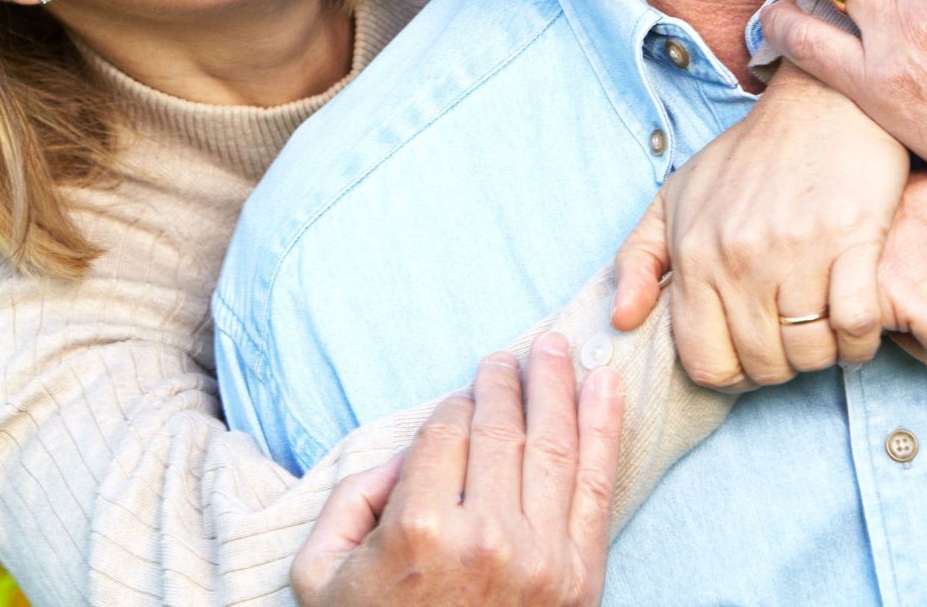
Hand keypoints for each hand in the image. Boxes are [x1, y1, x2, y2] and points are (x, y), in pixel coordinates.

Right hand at [291, 334, 621, 606]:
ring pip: (553, 445)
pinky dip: (604, 427)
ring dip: (556, 385)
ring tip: (554, 349)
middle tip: (505, 357)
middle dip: (504, 382)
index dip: (452, 406)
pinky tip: (604, 386)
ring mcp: (541, 557)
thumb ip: (350, 498)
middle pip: (499, 428)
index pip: (445, 432)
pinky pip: (597, 486)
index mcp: (420, 527)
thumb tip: (407, 451)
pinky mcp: (580, 577)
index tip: (458, 400)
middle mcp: (486, 537)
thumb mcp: (322, 571)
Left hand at [610, 63, 906, 389]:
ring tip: (824, 323)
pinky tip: (855, 314)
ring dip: (825, 353)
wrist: (819, 105)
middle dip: (782, 365)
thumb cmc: (747, 158)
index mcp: (695, 253)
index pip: (705, 363)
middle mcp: (739, 256)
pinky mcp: (852, 237)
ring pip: (812, 354)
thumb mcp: (675, 199)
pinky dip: (861, 337)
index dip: (732, 375)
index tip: (751, 355)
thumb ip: (638, 261)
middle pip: (763, 366)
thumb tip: (622, 321)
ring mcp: (796, 249)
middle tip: (792, 335)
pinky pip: (857, 325)